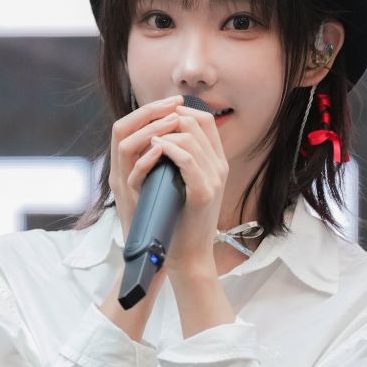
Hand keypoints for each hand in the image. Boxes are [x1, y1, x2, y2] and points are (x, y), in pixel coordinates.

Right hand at [109, 95, 183, 239]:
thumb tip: (188, 136)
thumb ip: (170, 161)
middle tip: (174, 103)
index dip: (151, 109)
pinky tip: (162, 151)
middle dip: (149, 112)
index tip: (176, 100)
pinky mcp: (130, 204)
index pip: (130, 126)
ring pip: (123, 146)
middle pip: (121, 128)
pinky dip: (146, 160)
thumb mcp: (169, 184)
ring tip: (172, 122)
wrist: (166, 256)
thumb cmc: (170, 221)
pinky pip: (132, 176)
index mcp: (129, 167)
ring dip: (149, 130)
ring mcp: (122, 189)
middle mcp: (120, 174)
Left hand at [129, 103, 228, 273]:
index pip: (205, 120)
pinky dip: (168, 150)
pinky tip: (153, 149)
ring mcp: (214, 179)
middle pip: (197, 121)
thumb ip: (182, 163)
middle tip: (147, 125)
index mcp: (217, 163)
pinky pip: (187, 159)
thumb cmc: (181, 222)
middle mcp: (220, 167)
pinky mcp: (203, 192)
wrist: (189, 255)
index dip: (180, 111)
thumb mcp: (184, 185)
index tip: (158, 117)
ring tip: (146, 138)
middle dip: (168, 117)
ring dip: (164, 132)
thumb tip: (163, 138)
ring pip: (190, 136)